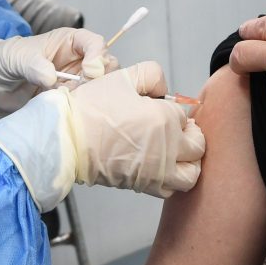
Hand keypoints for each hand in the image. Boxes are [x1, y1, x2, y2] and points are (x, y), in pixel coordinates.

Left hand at [0, 28, 116, 132]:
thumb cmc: (1, 61)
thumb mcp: (14, 57)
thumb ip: (32, 64)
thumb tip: (51, 77)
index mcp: (68, 42)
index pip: (95, 43)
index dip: (97, 55)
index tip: (89, 72)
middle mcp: (76, 62)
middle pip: (106, 67)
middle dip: (99, 79)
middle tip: (79, 92)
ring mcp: (74, 85)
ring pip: (99, 90)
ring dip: (91, 97)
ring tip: (69, 103)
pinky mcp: (69, 104)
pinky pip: (85, 108)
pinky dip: (82, 112)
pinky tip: (67, 114)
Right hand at [68, 61, 204, 197]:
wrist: (66, 140)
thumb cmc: (91, 108)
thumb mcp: (122, 78)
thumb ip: (151, 75)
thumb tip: (163, 91)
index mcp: (164, 119)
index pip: (185, 116)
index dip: (174, 111)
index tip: (160, 110)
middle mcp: (167, 148)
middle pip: (198, 146)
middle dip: (191, 136)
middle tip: (176, 130)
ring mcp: (157, 171)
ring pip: (191, 174)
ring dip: (189, 163)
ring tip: (176, 153)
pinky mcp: (144, 187)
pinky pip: (171, 189)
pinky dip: (172, 180)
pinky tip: (160, 168)